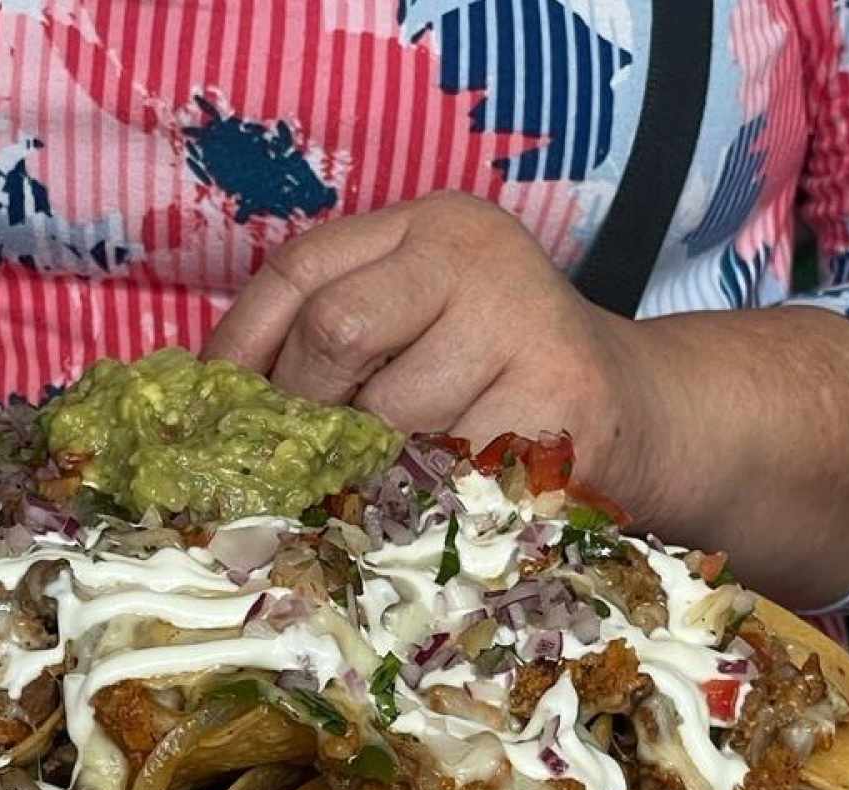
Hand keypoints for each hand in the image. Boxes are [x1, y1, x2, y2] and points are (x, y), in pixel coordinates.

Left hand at [204, 192, 654, 515]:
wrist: (632, 410)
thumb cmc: (493, 377)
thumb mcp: (417, 326)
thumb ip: (337, 337)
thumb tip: (222, 399)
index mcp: (431, 226)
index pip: (303, 270)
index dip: (244, 343)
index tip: (216, 405)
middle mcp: (477, 256)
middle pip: (336, 330)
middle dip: (306, 409)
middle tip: (306, 459)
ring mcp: (525, 325)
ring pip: (387, 417)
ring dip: (367, 467)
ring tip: (380, 483)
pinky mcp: (558, 405)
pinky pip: (445, 472)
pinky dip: (420, 502)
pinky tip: (428, 506)